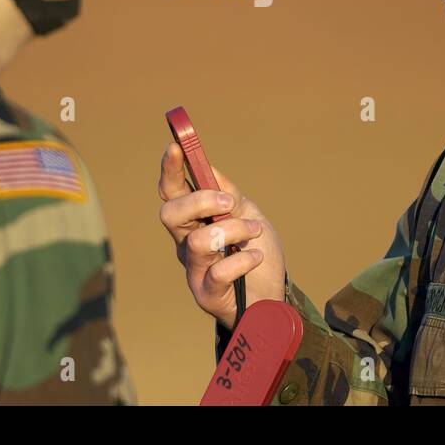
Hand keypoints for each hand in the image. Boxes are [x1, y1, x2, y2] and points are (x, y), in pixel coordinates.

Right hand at [157, 143, 286, 329]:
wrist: (274, 297)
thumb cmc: (258, 254)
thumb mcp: (249, 215)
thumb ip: (229, 195)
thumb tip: (209, 169)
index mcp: (194, 220)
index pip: (172, 191)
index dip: (170, 169)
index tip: (175, 147)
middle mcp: (186, 242)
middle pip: (170, 213)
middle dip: (200, 201)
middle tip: (229, 203)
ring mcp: (194, 268)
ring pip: (199, 240)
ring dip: (233, 230)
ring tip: (254, 231)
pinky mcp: (205, 293)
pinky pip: (218, 270)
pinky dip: (243, 260)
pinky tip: (256, 258)